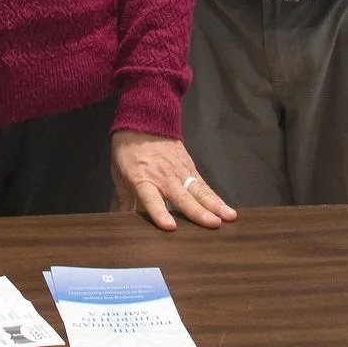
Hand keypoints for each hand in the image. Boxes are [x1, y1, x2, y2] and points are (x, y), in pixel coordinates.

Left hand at [111, 131, 236, 230]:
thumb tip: (119, 222)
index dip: (160, 212)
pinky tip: (228, 211)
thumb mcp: (119, 174)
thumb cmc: (128, 151)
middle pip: (182, 197)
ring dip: (214, 205)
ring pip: (199, 191)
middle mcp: (164, 177)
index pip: (152, 199)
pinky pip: (204, 186)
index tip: (170, 227)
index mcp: (143, 179)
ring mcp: (180, 172)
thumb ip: (123, 201)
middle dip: (197, 211)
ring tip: (228, 218)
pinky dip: (216, 199)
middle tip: (212, 224)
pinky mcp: (191, 168)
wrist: (145, 119)